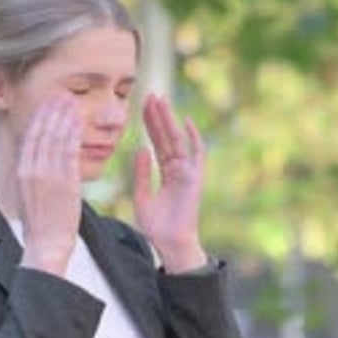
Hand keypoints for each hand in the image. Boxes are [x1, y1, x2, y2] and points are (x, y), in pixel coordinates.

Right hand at [18, 94, 81, 275]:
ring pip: (57, 138)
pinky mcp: (65, 183)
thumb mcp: (28, 194)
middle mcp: (32, 169)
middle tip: (62, 96)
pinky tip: (79, 124)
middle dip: (53, 111)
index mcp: (22, 171)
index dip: (39, 116)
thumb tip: (40, 159)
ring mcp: (48, 175)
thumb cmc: (41, 223)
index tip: (47, 104)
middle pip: (43, 131)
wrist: (46, 244)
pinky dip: (74, 135)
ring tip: (72, 104)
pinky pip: (70, 153)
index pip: (30, 136)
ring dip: (65, 118)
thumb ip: (33, 174)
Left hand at [133, 93, 206, 272]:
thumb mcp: (142, 196)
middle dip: (159, 116)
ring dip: (169, 121)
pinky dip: (193, 139)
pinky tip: (184, 121)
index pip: (157, 142)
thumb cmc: (157, 226)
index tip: (142, 106)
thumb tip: (141, 149)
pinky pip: (197, 155)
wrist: (170, 243)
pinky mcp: (194, 179)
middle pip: (167, 136)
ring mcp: (188, 173)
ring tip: (160, 101)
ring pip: (178, 141)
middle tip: (150, 94)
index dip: (150, 124)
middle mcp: (178, 169)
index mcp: (165, 172)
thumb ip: (141, 173)